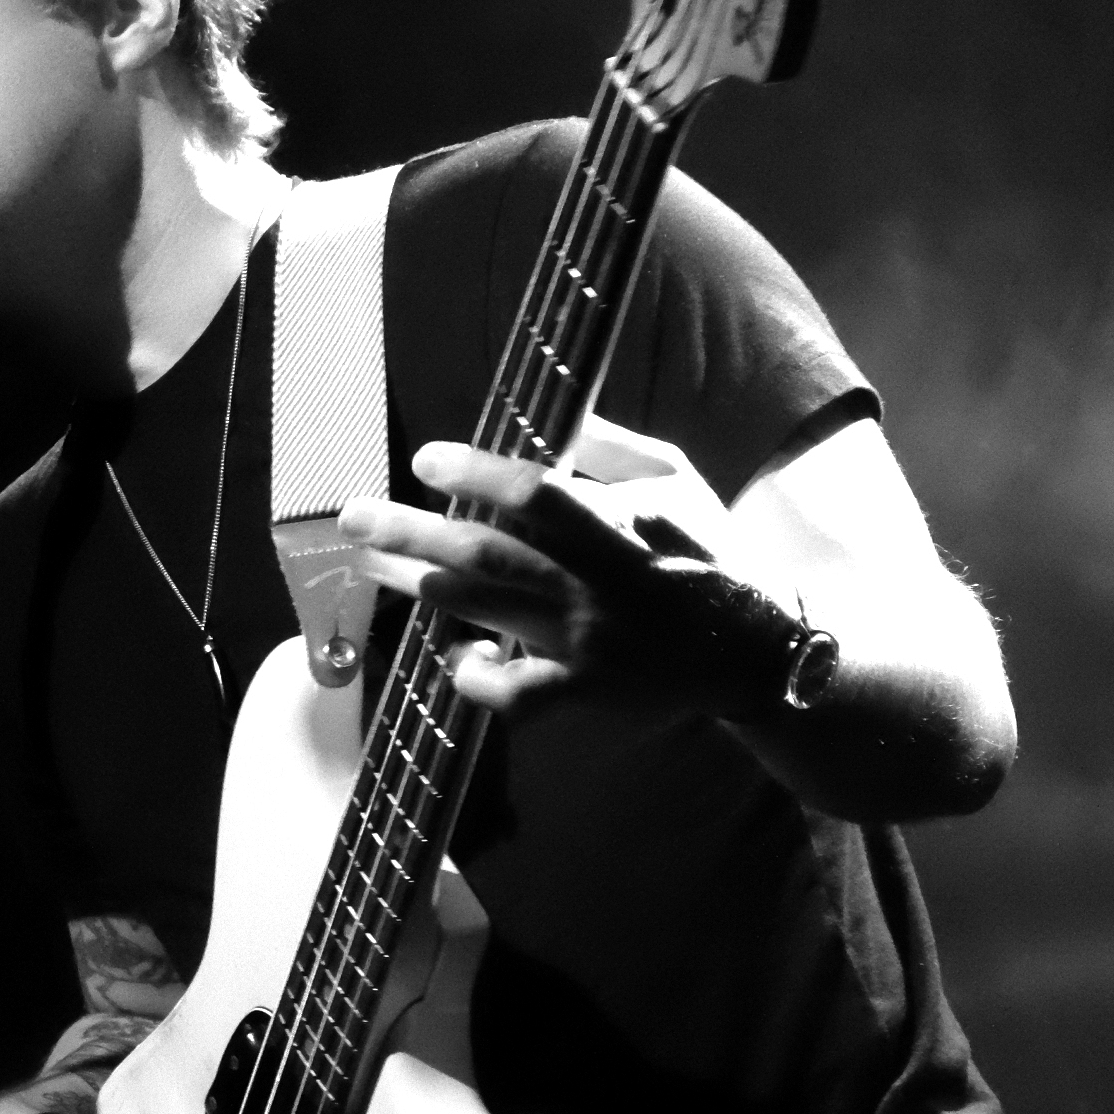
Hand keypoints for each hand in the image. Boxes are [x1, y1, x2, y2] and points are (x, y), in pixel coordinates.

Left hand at [336, 413, 795, 721]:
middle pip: (489, 554)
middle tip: (352, 516)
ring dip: (418, 583)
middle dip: (410, 532)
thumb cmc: (710, 551)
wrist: (761, 651)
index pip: (541, 495)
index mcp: (629, 525)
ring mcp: (591, 645)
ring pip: (484, 610)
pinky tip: (452, 651)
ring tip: (370, 561)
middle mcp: (603, 586)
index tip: (427, 458)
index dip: (478, 474)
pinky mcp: (587, 694)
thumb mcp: (679, 480)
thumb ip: (613, 448)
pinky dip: (472, 672)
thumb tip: (552, 419)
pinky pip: (512, 692)